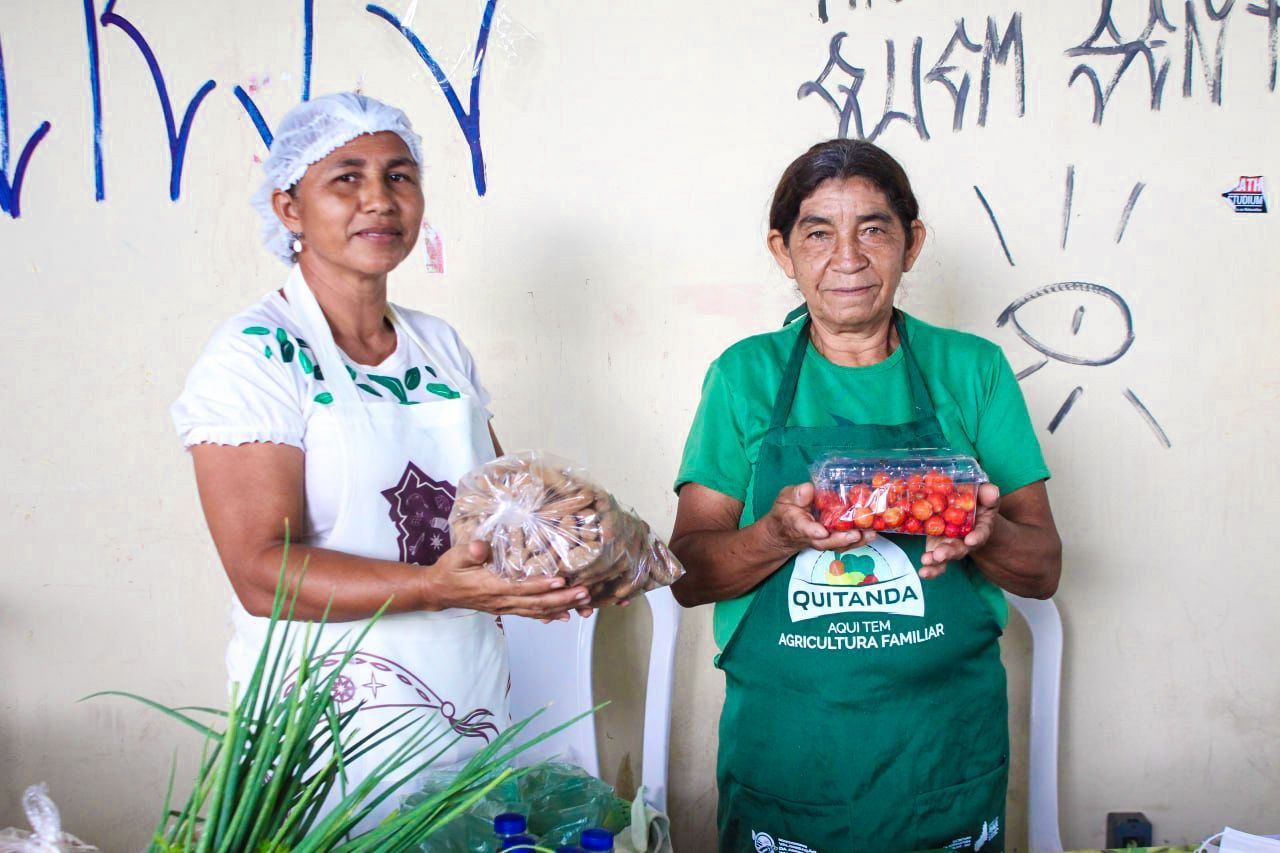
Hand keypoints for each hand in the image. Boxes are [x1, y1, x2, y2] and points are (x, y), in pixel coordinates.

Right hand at [425, 540, 590, 617]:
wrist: (438, 592)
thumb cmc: (448, 571)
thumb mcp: (455, 556)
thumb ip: (470, 552)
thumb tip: (481, 546)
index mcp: (491, 586)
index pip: (521, 587)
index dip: (542, 585)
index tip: (562, 581)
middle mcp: (501, 600)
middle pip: (536, 603)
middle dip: (562, 599)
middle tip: (584, 593)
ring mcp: (504, 607)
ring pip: (537, 610)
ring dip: (561, 607)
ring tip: (583, 602)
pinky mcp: (505, 608)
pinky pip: (530, 613)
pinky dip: (549, 614)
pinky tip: (565, 614)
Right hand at [762, 482, 876, 555]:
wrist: (786, 530)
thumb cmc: (786, 510)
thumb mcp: (785, 497)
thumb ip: (796, 494)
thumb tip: (809, 489)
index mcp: (797, 523)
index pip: (804, 528)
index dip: (813, 531)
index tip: (822, 532)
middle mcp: (811, 536)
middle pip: (825, 542)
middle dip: (841, 539)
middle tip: (856, 534)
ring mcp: (822, 540)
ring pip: (837, 545)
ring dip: (855, 542)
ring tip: (870, 534)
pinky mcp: (831, 540)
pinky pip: (845, 544)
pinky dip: (859, 540)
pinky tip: (872, 533)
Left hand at [918, 483, 1000, 578]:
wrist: (966, 513)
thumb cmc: (977, 504)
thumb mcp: (984, 496)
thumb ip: (988, 494)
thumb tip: (992, 491)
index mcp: (980, 527)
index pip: (981, 533)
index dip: (977, 537)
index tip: (971, 540)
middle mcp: (966, 540)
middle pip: (960, 549)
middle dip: (950, 552)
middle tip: (940, 554)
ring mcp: (950, 545)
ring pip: (946, 556)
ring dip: (936, 561)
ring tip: (928, 560)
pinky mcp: (937, 546)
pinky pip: (934, 560)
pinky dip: (930, 567)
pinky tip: (923, 570)